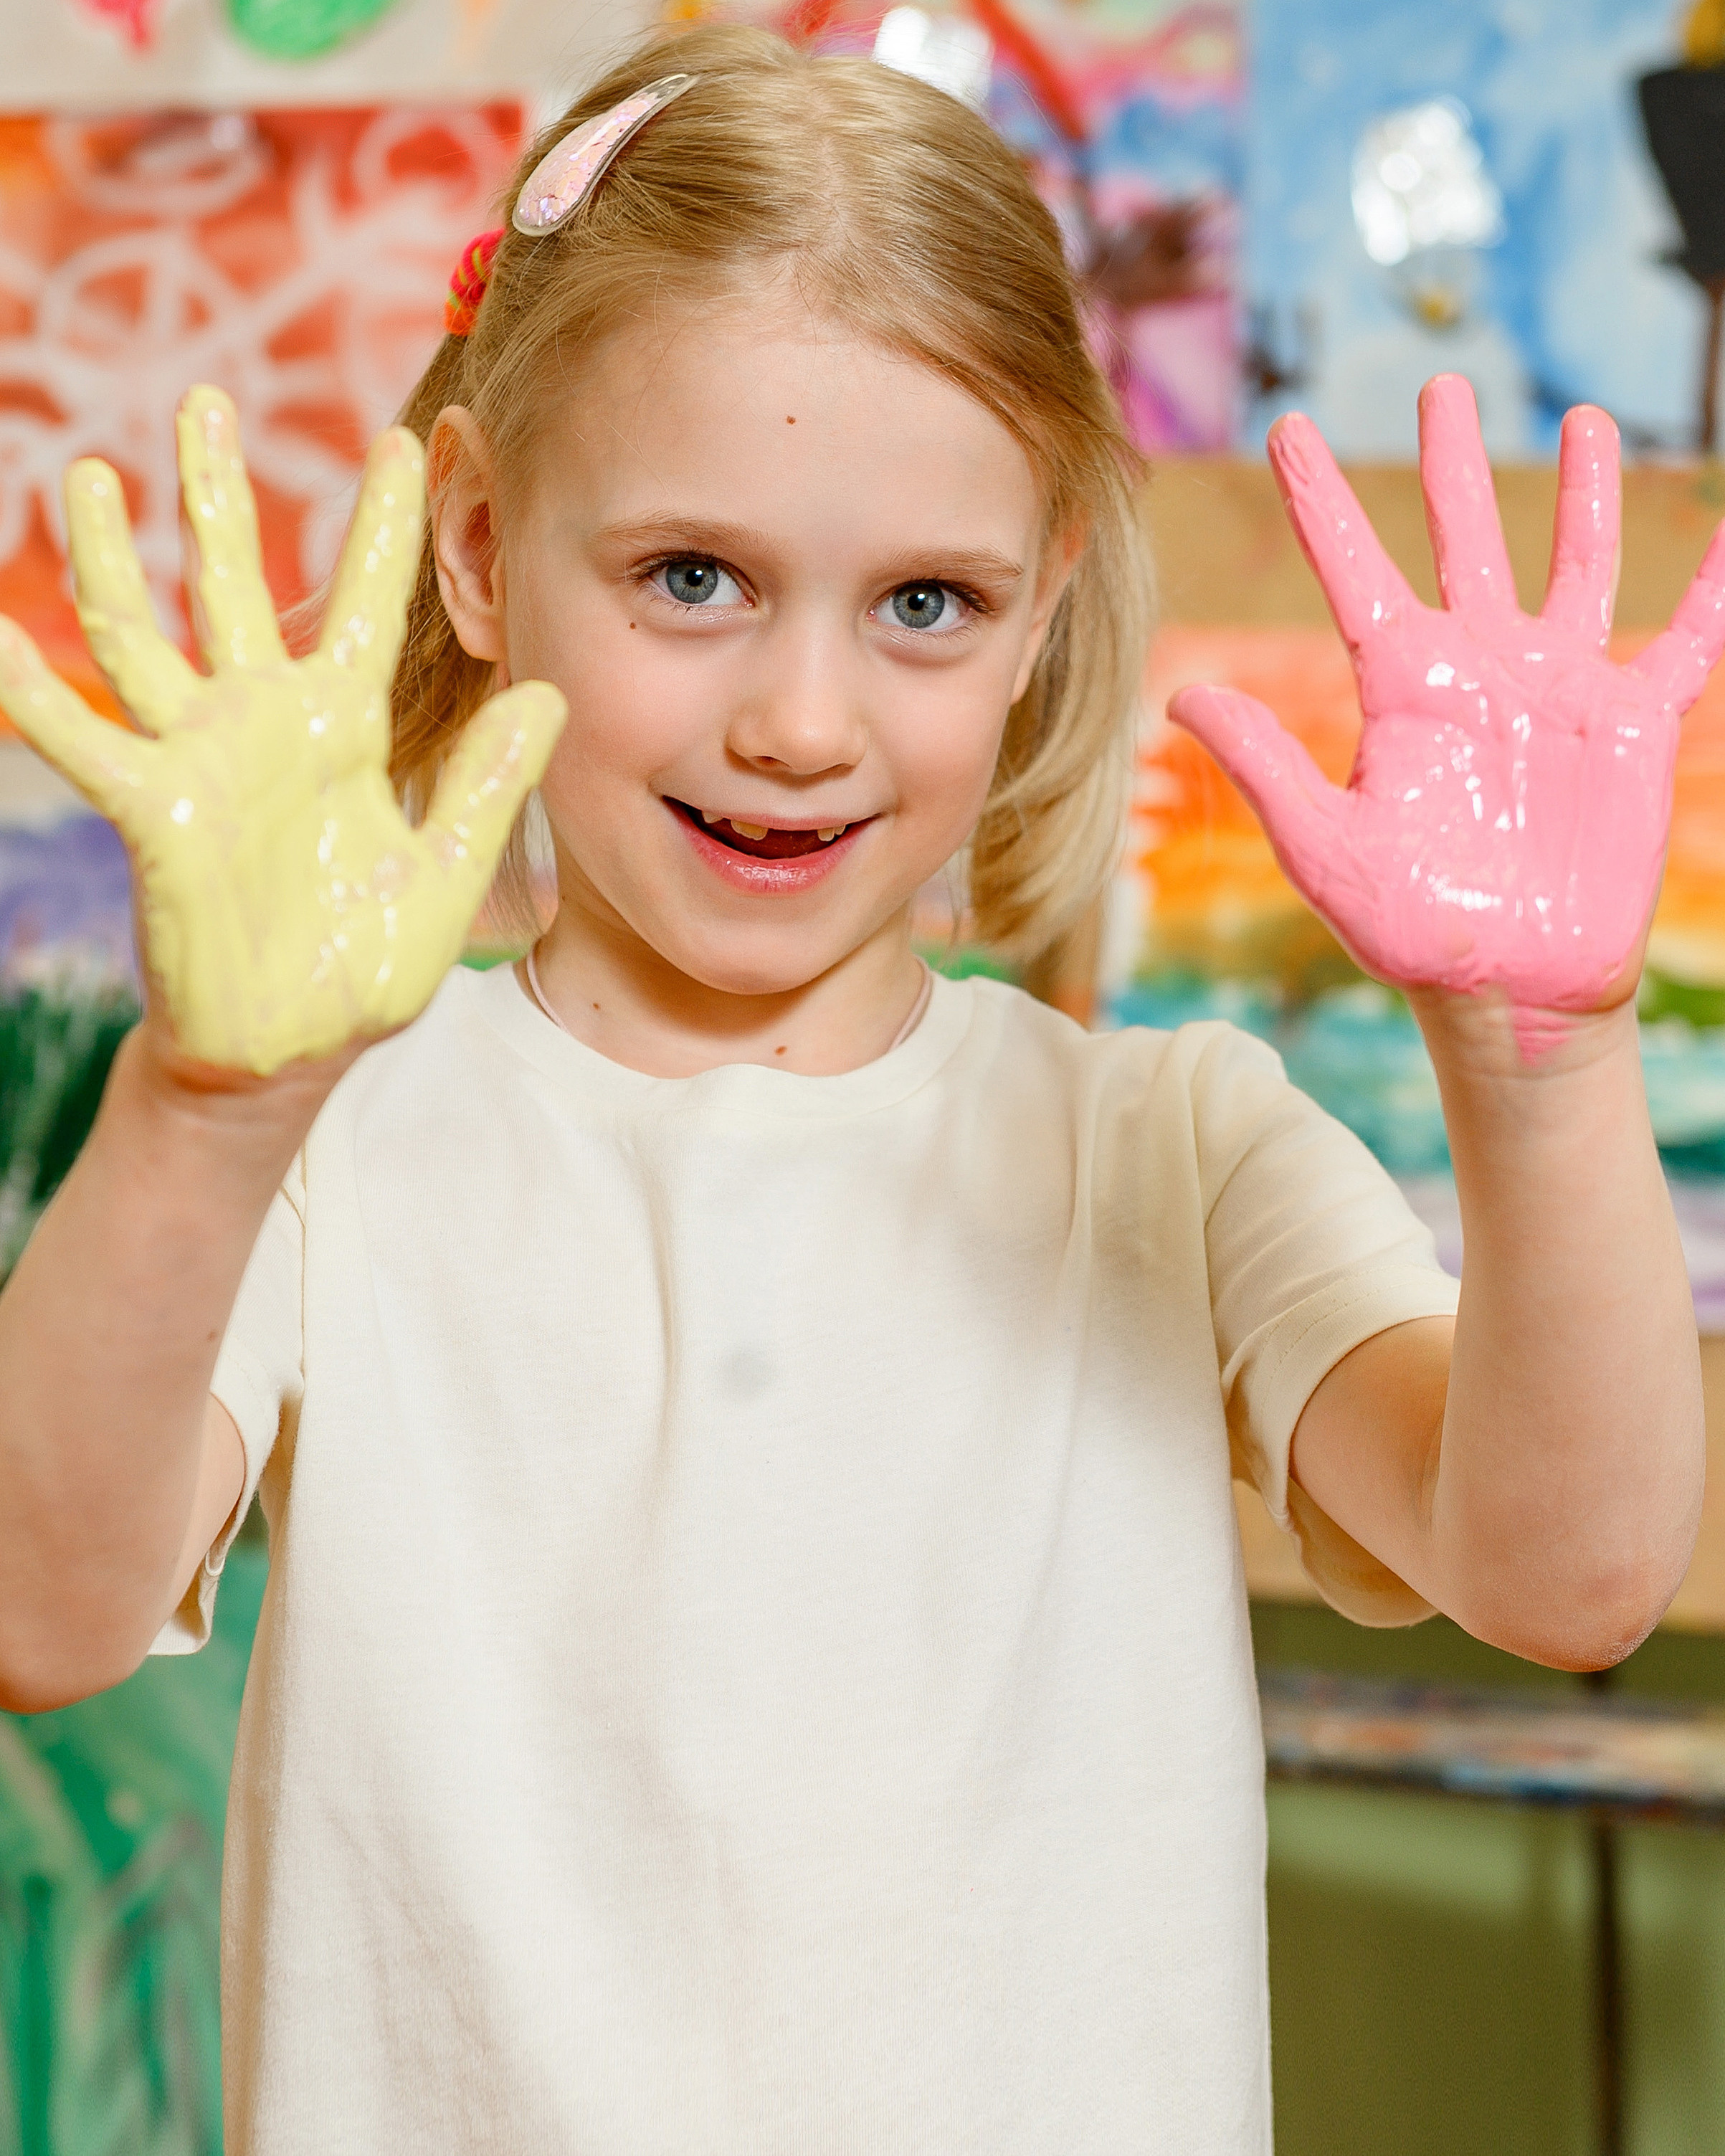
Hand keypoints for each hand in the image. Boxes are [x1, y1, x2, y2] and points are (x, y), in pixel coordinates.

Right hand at [0, 386, 564, 1075]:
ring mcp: (200, 758)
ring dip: (115, 558)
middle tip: (204, 400)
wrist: (292, 1049)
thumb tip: (547, 694)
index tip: (407, 443)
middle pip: (237, 584)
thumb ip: (486, 784)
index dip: (386, 527)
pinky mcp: (152, 807)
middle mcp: (267, 723)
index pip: (372, 606)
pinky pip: (81, 737)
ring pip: (145, 634)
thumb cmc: (365, 967)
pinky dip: (30, 692)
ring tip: (94, 477)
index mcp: (346, 730)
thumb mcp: (445, 874)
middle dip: (218, 494)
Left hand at [1169, 376, 1724, 1033]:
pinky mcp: (1634, 725)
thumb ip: (1265, 765)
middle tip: (1441, 388)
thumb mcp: (1327, 847)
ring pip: (1573, 566)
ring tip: (1581, 417)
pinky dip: (1712, 591)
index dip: (1324, 501)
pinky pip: (1685, 643)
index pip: (1356, 571)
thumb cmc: (1413, 931)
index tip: (1289, 428)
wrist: (1510, 987)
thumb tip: (1180, 695)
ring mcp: (1560, 690)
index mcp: (1404, 687)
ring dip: (1578, 496)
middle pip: (1464, 541)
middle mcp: (1480, 670)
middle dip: (1452, 468)